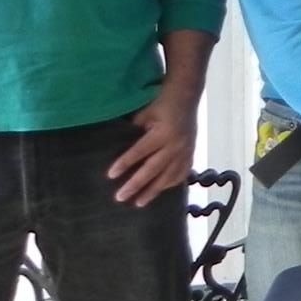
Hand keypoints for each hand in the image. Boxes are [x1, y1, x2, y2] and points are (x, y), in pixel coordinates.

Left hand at [110, 88, 199, 205]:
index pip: (140, 151)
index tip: (110, 175)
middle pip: (153, 168)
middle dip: (136, 184)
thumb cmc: (161, 103)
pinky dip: (171, 183)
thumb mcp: (145, 113)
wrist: (186, 97)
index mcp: (163, 133)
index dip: (125, 163)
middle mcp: (176, 144)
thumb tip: (117, 146)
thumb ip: (134, 130)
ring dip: (153, 190)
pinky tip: (161, 191)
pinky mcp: (190, 153)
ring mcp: (185, 151)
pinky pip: (182, 173)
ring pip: (168, 176)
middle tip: (120, 197)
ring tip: (139, 203)